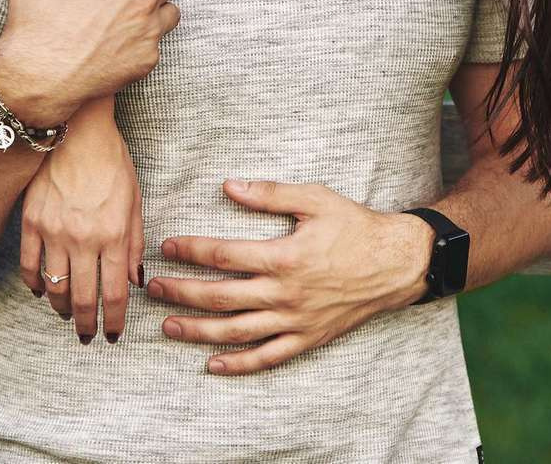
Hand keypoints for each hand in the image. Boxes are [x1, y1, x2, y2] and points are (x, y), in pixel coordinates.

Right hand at [0, 0, 179, 127]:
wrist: (35, 77)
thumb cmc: (32, 22)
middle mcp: (141, 0)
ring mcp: (148, 32)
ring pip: (171, 12)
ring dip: (157, 11)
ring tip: (130, 15)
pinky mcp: (148, 60)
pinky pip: (159, 43)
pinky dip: (145, 41)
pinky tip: (121, 42)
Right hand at [18, 110, 146, 344]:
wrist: (76, 131)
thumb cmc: (112, 163)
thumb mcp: (134, 201)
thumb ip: (133, 243)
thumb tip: (134, 281)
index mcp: (113, 235)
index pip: (114, 293)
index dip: (114, 320)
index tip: (113, 334)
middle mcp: (82, 239)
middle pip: (81, 298)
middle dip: (86, 324)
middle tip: (88, 336)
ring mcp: (53, 232)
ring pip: (53, 288)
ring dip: (60, 308)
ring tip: (67, 314)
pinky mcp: (30, 223)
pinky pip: (29, 266)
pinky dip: (35, 284)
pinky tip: (42, 291)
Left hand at [149, 180, 434, 374]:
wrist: (396, 262)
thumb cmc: (356, 226)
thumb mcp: (316, 199)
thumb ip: (270, 193)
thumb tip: (229, 186)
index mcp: (284, 256)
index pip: (223, 255)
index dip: (191, 250)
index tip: (168, 246)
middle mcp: (285, 293)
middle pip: (220, 297)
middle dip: (182, 292)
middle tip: (154, 287)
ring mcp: (295, 320)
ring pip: (236, 332)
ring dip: (198, 331)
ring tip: (169, 326)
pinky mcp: (307, 338)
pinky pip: (267, 357)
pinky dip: (238, 365)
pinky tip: (212, 364)